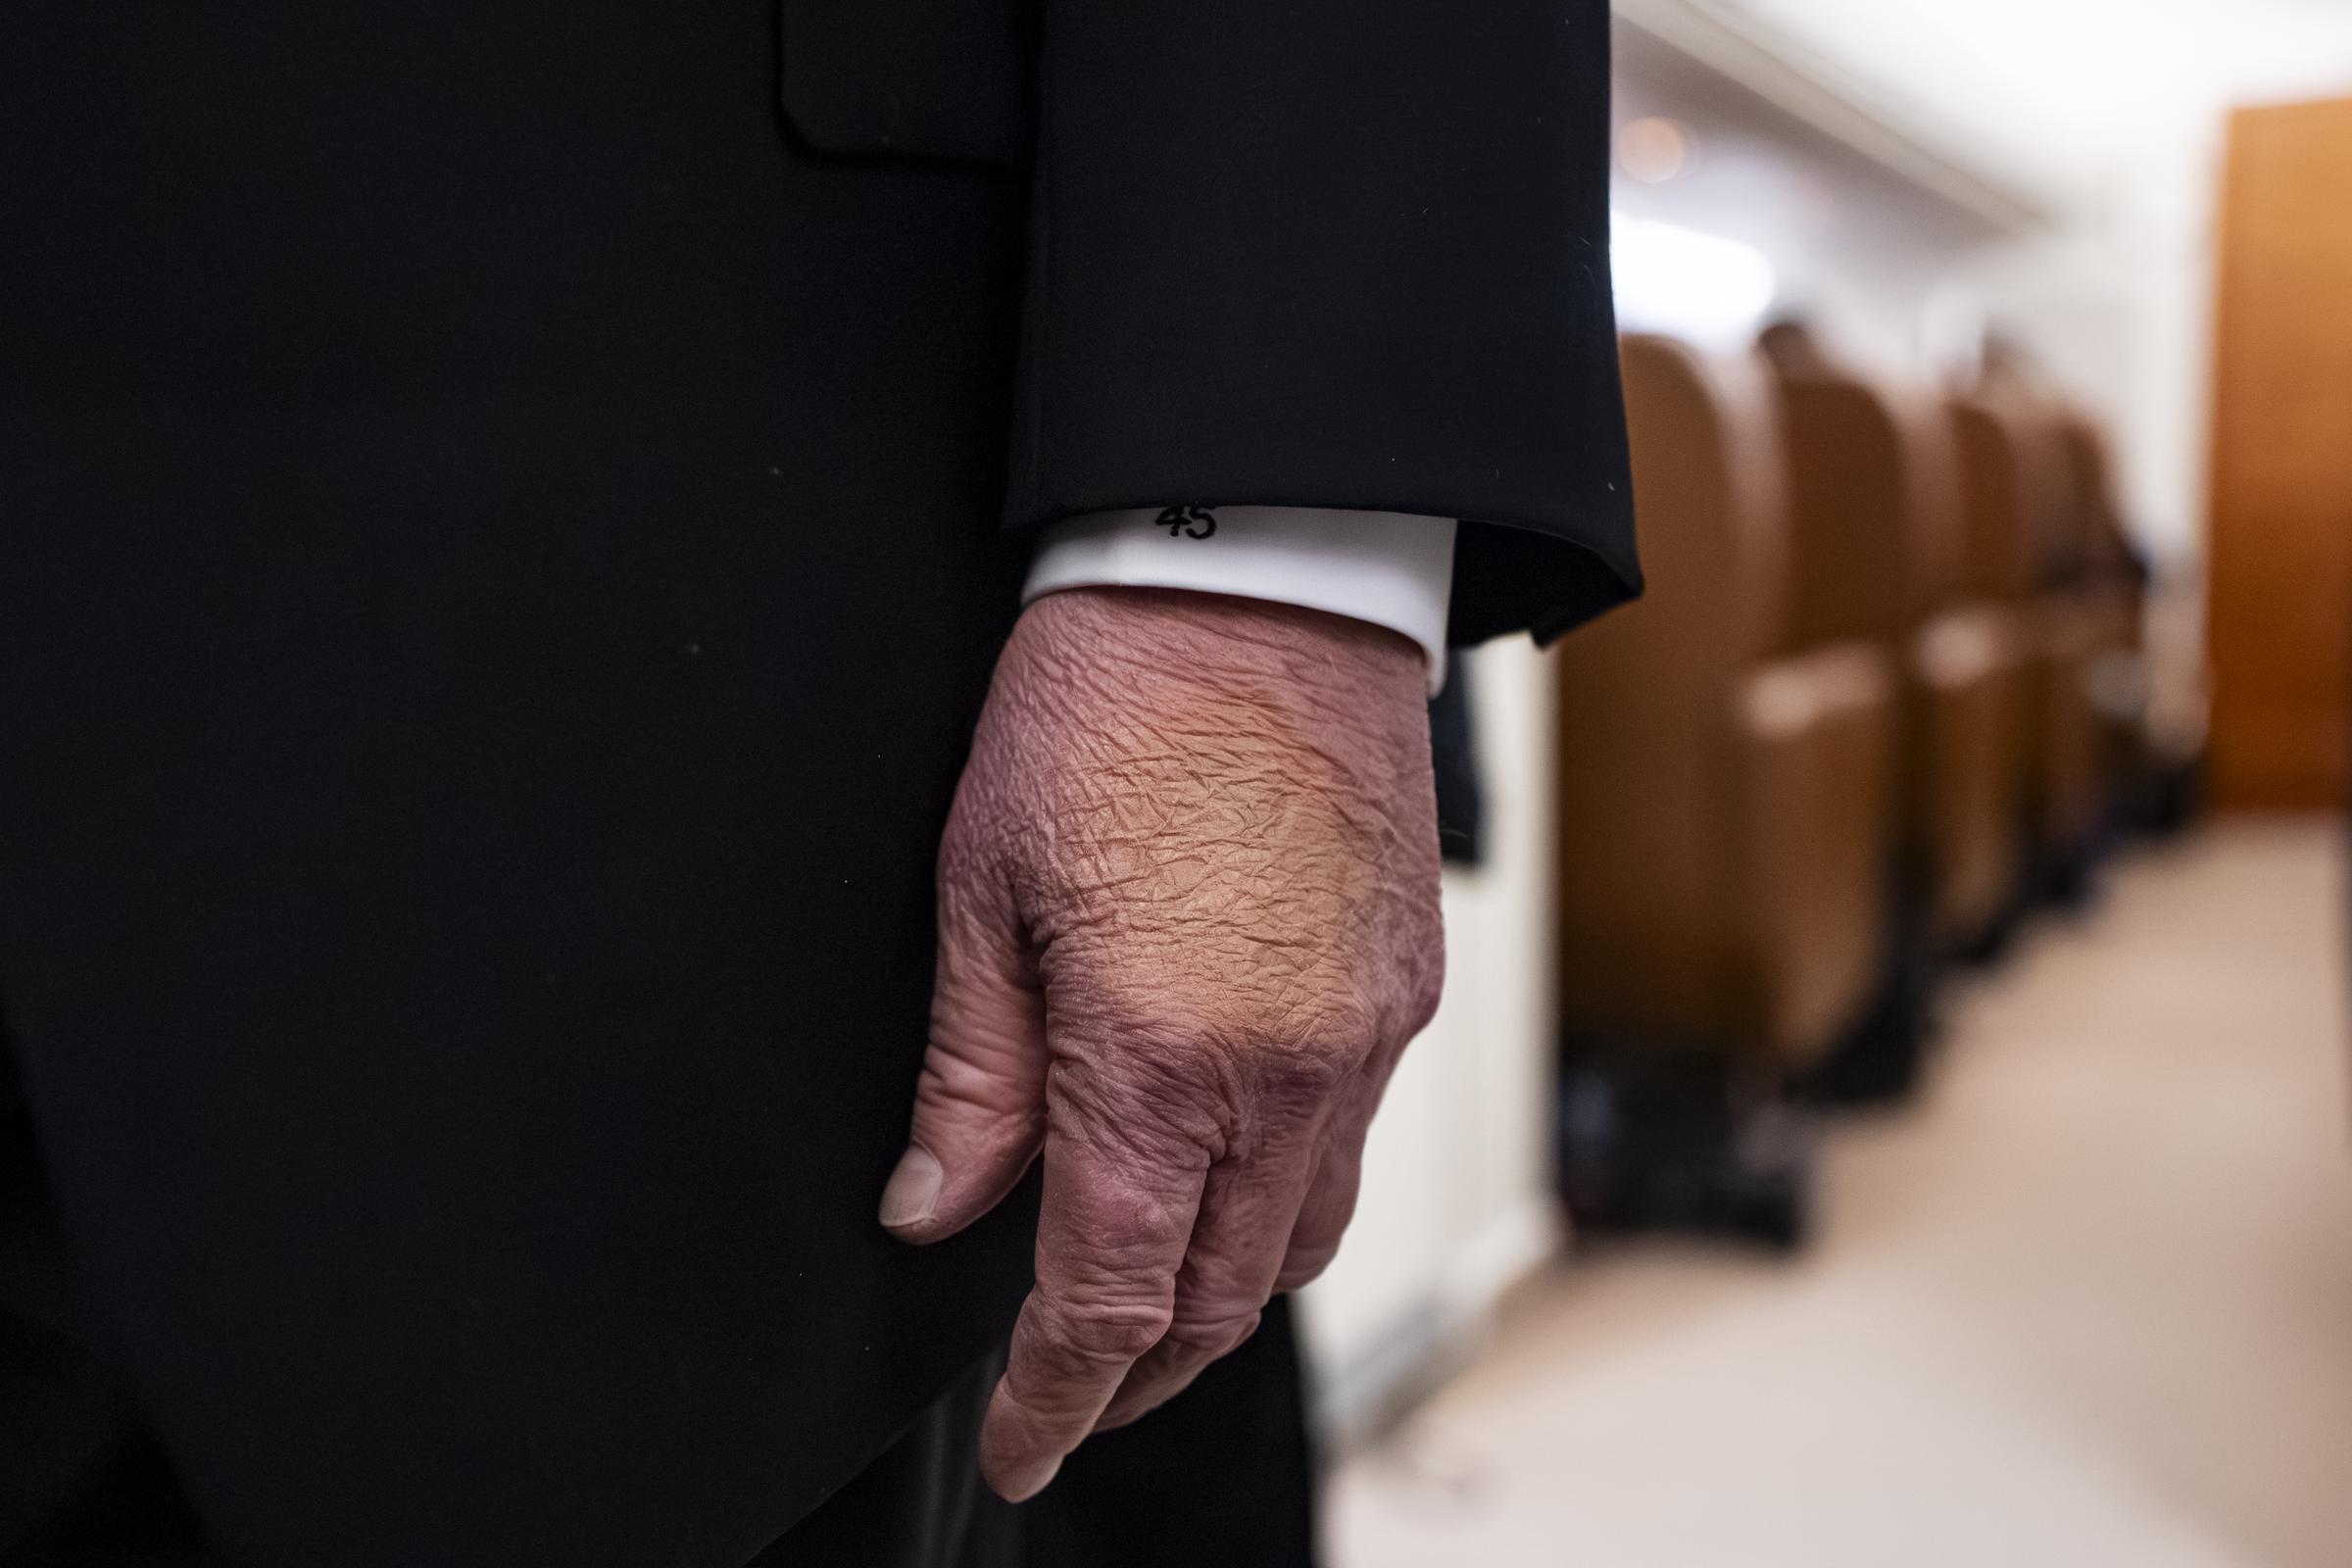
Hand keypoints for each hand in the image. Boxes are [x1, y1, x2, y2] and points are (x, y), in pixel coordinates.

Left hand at [880, 586, 1443, 1500]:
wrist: (1261, 576)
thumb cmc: (1111, 701)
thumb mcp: (984, 886)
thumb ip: (974, 1073)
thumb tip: (938, 1202)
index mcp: (1163, 1055)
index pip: (1112, 1297)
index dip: (1060, 1395)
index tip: (1025, 1440)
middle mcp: (1289, 1071)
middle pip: (1223, 1296)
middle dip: (1142, 1371)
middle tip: (1075, 1392)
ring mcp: (1368, 1036)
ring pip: (1303, 1237)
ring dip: (1221, 1294)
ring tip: (1150, 1298)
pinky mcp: (1408, 989)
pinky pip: (1353, 1144)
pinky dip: (1285, 1194)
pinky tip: (1227, 1165)